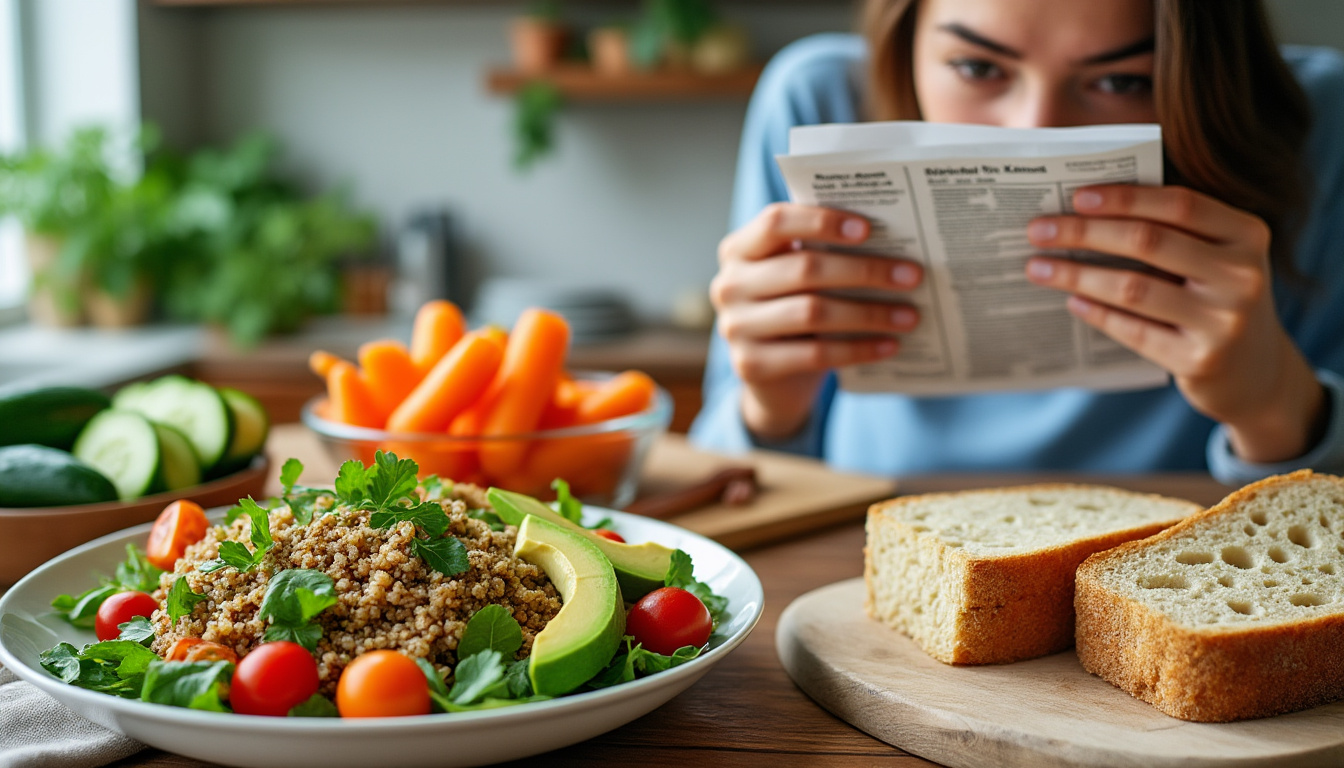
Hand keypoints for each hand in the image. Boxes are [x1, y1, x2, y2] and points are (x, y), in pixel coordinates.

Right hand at [711, 202, 922, 439]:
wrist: (772, 379)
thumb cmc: (793, 310)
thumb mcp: (798, 279)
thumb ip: (822, 254)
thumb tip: (891, 243)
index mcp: (739, 250)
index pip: (775, 222)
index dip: (821, 221)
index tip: (868, 229)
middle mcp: (729, 285)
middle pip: (804, 268)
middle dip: (864, 270)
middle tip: (911, 275)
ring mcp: (735, 327)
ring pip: (813, 312)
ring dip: (869, 313)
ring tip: (909, 315)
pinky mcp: (751, 365)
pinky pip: (815, 354)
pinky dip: (858, 349)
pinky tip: (889, 345)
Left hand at [1025, 185, 1325, 462]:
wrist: (1255, 371)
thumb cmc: (1216, 297)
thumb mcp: (1215, 256)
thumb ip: (1171, 230)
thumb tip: (1085, 209)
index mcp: (1247, 235)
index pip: (1179, 204)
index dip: (1125, 198)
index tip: (1076, 196)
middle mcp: (1242, 276)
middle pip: (1148, 241)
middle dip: (1085, 232)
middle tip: (1038, 230)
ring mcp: (1224, 322)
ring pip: (1133, 288)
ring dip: (1076, 274)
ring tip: (1036, 267)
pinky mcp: (1199, 360)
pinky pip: (1133, 330)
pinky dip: (1096, 313)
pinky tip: (1069, 300)